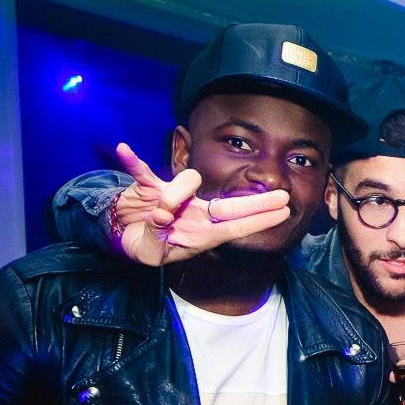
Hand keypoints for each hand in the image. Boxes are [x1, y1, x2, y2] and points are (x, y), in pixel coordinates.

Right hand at [108, 142, 290, 265]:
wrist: (121, 236)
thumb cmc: (145, 246)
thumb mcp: (150, 253)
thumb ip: (156, 237)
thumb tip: (160, 214)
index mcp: (199, 234)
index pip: (235, 226)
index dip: (259, 220)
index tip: (284, 213)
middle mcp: (193, 212)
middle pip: (230, 204)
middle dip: (257, 202)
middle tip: (284, 196)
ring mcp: (172, 195)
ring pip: (188, 182)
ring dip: (174, 196)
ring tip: (159, 214)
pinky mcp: (148, 185)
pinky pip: (142, 169)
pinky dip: (133, 161)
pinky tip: (123, 150)